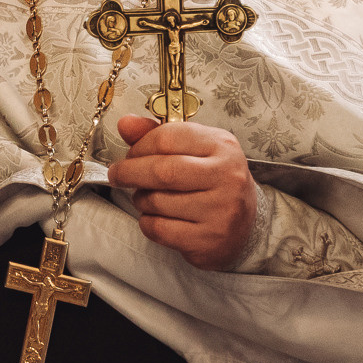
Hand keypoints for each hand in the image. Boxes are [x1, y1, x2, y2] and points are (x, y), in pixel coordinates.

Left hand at [110, 116, 258, 269]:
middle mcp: (227, 176)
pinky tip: (156, 218)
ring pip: (158, 202)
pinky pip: (160, 229)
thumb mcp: (194, 151)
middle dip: (130, 172)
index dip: (140, 145)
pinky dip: (147, 223)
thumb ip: (158, 135)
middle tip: (117, 175)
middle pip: (162, 170)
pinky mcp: (209, 239)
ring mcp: (221, 210)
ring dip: (141, 199)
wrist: (245, 227)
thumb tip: (125, 124)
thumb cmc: (212, 182)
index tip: (130, 154)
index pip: (169, 137)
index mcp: (222, 145)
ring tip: (146, 198)